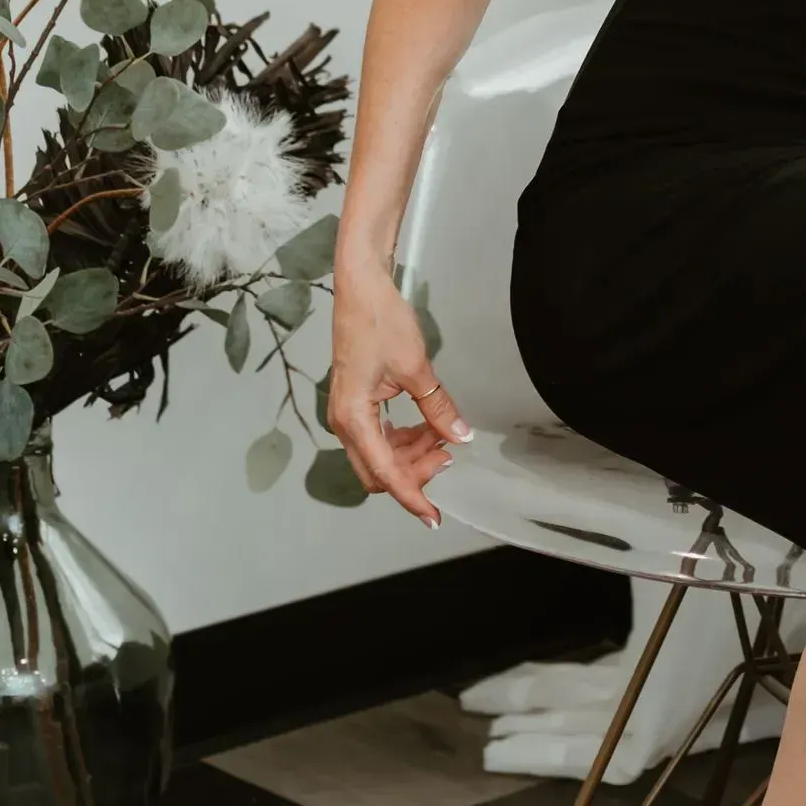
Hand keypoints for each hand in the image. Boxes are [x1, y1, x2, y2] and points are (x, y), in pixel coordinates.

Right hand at [325, 254, 471, 524]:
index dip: (412, 498)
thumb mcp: (417, 369)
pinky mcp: (355, 403)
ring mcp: (348, 414)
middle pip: (378, 471)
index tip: (434, 517)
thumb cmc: (382, 322)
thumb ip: (438, 409)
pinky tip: (426, 427)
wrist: (360, 288)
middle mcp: (344, 423)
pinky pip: (378, 437)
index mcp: (354, 419)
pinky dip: (402, 439)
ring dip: (410, 456)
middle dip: (414, 474)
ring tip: (443, 438)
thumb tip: (461, 438)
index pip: (385, 473)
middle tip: (449, 457)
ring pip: (379, 456)